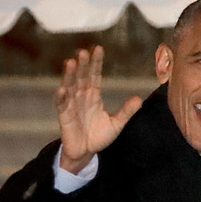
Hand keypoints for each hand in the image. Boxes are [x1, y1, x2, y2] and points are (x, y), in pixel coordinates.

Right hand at [55, 45, 141, 173]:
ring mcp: (72, 105)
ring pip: (70, 86)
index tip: (98, 49)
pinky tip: (62, 89)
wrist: (86, 152)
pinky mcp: (64, 116)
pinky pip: (62, 105)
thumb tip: (138, 99)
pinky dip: (61, 97)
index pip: (94, 75)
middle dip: (83, 65)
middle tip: (84, 52)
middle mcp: (81, 96)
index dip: (96, 63)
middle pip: (82, 77)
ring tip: (71, 63)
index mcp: (93, 95)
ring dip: (70, 75)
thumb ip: (127, 111)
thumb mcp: (117, 123)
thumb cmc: (99, 136)